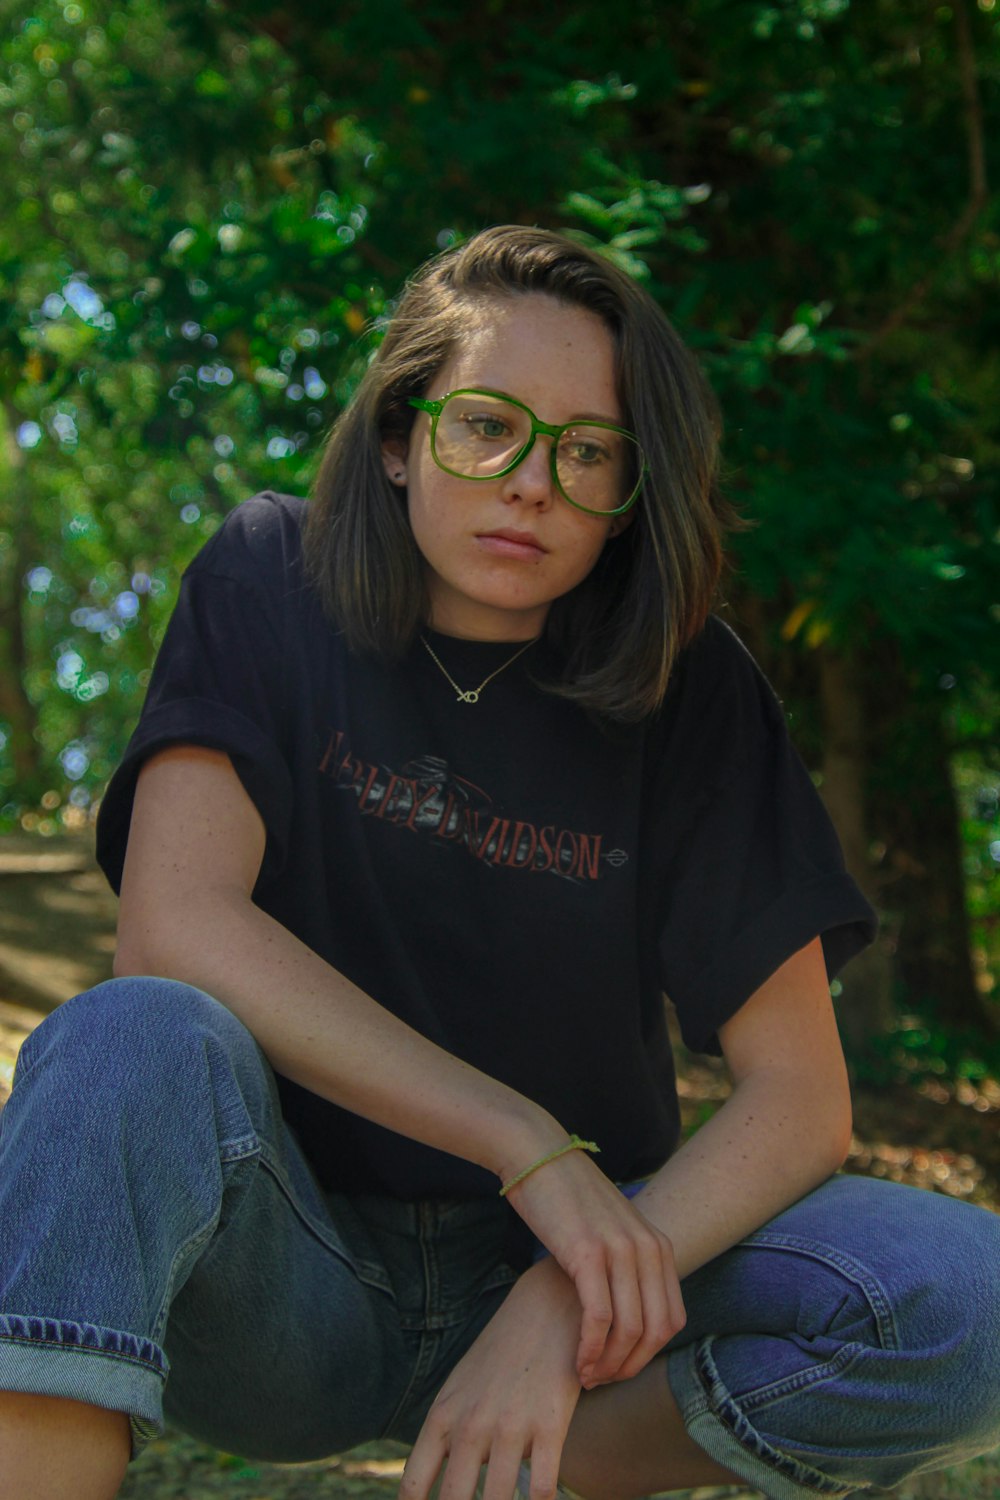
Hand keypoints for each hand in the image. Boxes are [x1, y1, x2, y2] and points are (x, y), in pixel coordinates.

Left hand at [400, 1256, 582, 1499]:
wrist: (548, 1305)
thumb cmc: (503, 1353)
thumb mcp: (463, 1388)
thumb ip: (447, 1435)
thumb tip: (431, 1488)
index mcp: (443, 1416)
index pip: (414, 1486)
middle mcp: (470, 1425)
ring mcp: (510, 1426)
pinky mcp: (550, 1425)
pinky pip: (541, 1488)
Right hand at [503, 1146, 684, 1387]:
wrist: (538, 1156)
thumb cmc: (567, 1200)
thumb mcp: (611, 1231)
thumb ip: (627, 1265)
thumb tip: (626, 1313)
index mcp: (659, 1245)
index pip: (672, 1320)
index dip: (646, 1356)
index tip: (618, 1368)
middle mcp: (648, 1247)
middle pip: (656, 1331)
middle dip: (629, 1366)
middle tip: (601, 1380)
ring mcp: (620, 1249)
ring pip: (630, 1329)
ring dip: (609, 1364)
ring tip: (586, 1375)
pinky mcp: (588, 1252)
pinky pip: (600, 1317)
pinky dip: (591, 1349)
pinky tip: (577, 1361)